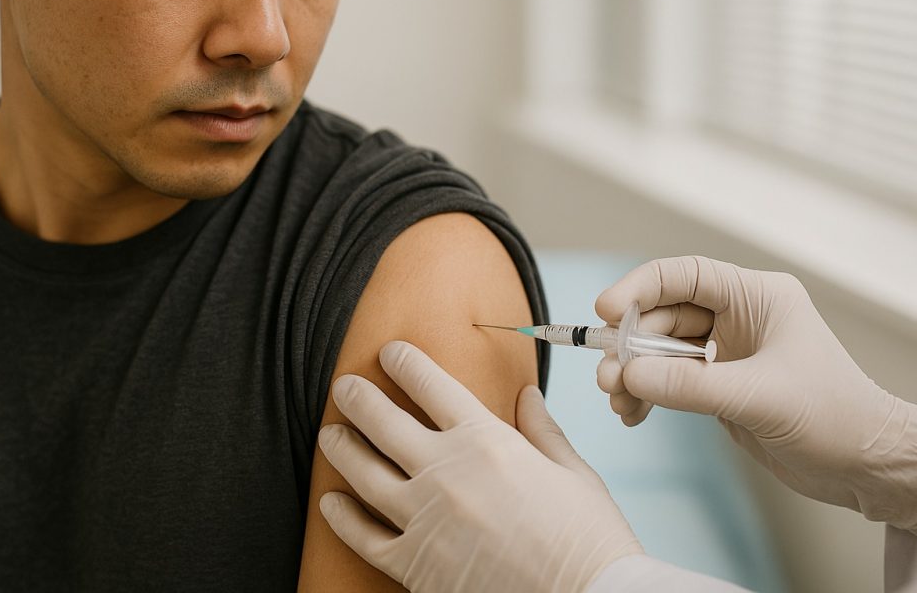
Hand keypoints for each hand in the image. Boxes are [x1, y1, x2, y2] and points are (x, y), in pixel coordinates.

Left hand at [318, 340, 641, 592]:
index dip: (405, 363)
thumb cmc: (587, 541)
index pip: (432, 386)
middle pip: (384, 422)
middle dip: (358, 398)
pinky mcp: (414, 565)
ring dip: (341, 448)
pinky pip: (364, 536)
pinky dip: (342, 518)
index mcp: (486, 442)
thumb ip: (542, 431)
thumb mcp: (573, 474)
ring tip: (329, 434)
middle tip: (343, 387)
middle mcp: (446, 473)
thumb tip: (527, 395)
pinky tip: (331, 503)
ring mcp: (424, 519)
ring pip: (363, 472)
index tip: (390, 352)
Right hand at [594, 256, 916, 532]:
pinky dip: (647, 394)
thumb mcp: (758, 397)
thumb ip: (689, 384)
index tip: (606, 309)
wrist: (868, 468)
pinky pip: (669, 380)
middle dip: (631, 344)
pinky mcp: (721, 387)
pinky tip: (633, 414)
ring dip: (634, 372)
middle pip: (664, 315)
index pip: (686, 275)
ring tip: (616, 399)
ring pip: (661, 349)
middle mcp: (740, 318)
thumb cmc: (835, 418)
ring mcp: (728, 353)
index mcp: (758, 298)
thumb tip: (629, 373)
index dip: (641, 287)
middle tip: (608, 376)